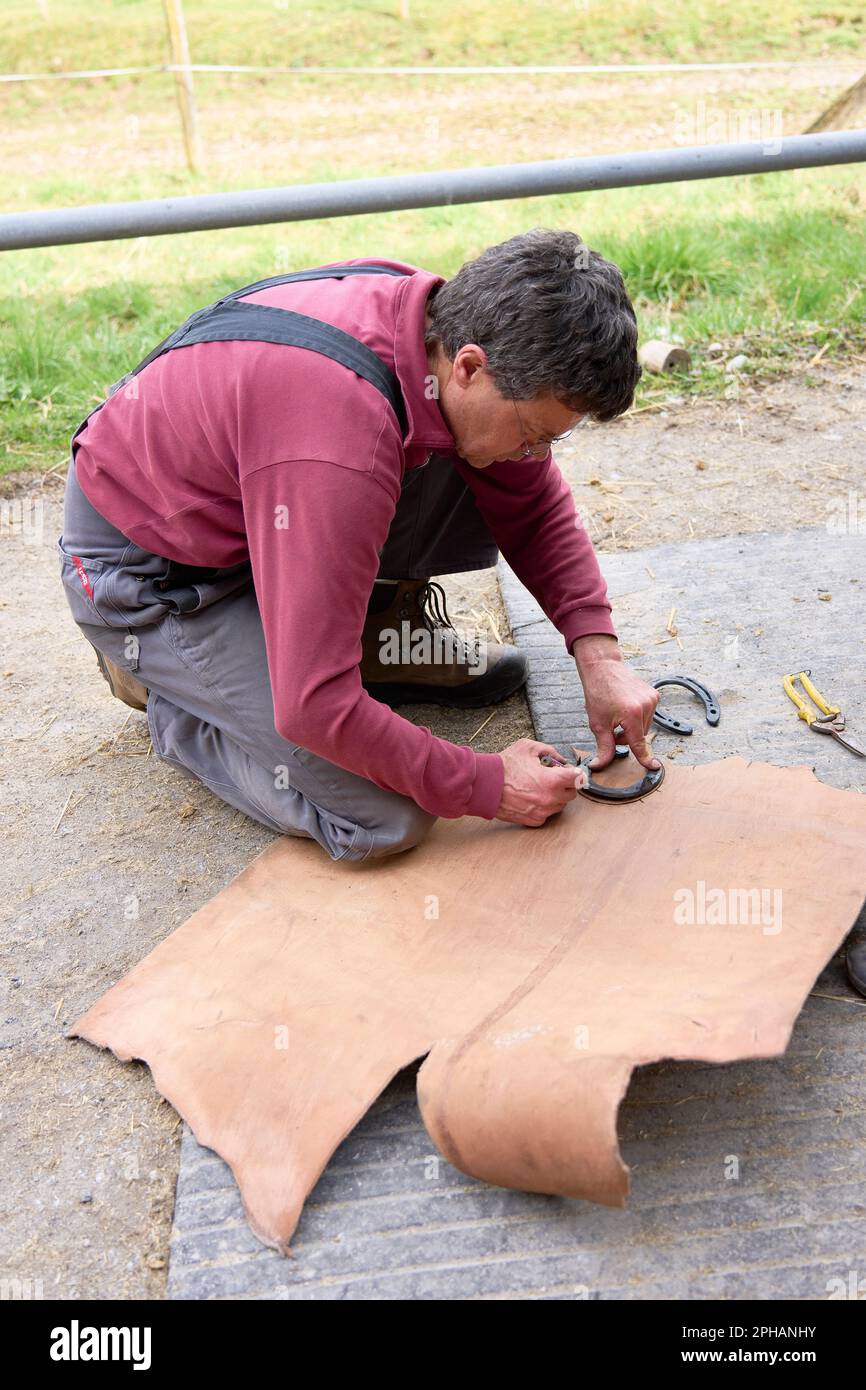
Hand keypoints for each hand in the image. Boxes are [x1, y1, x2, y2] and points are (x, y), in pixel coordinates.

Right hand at [495, 738, 585, 826]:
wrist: (485, 786)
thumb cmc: (505, 766)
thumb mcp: (528, 747)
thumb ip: (549, 750)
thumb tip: (560, 758)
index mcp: (553, 780)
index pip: (578, 779)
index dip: (576, 773)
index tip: (572, 772)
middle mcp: (551, 798)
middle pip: (571, 794)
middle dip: (565, 785)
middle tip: (553, 778)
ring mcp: (543, 811)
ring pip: (560, 805)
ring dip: (555, 796)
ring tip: (539, 787)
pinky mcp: (534, 821)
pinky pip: (547, 814)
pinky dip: (543, 806)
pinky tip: (532, 797)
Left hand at [572, 634, 659, 771]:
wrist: (603, 668)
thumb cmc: (598, 693)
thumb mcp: (598, 723)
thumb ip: (604, 747)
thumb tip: (600, 765)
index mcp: (631, 714)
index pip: (638, 742)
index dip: (644, 757)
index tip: (653, 767)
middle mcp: (645, 706)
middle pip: (640, 735)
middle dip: (627, 737)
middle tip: (612, 727)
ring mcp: (652, 699)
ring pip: (644, 726)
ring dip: (632, 727)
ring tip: (618, 715)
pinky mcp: (654, 694)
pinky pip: (648, 715)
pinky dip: (637, 717)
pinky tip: (626, 707)